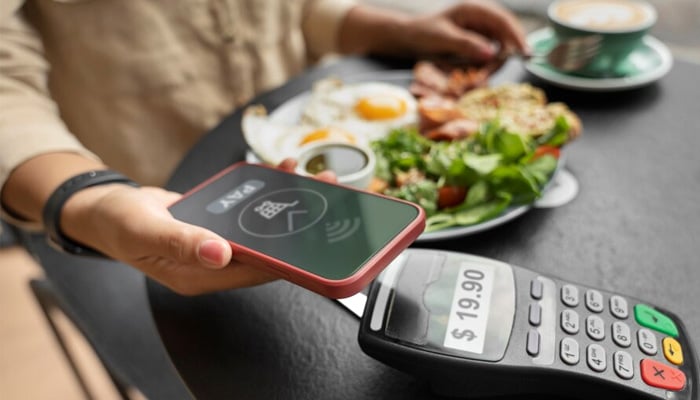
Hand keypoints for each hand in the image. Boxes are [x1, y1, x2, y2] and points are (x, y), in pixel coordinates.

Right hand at [61, 160, 335, 294]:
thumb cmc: (117, 223)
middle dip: (299, 221)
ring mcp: (217, 243)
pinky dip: (265, 192)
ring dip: (287, 203)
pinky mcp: (218, 224)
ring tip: (312, 175)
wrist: (104, 209)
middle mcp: (214, 263)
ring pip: (263, 228)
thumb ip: (181, 242)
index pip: (255, 270)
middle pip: (267, 247)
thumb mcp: (144, 230)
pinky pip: (249, 211)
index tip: (317, 233)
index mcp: (200, 275)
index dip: (288, 254)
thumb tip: (220, 253)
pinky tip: (280, 172)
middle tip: (327, 189)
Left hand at [402, 1, 528, 66]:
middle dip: (502, 56)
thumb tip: (491, 54)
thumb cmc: (422, 33)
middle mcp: (481, 18)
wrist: (408, 38)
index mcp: (474, 9)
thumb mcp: (443, 39)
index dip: (516, 36)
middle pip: (505, 35)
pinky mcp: (477, 42)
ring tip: (477, 79)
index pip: (504, 20)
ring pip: (498, 48)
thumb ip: (467, 44)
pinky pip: (488, 55)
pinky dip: (484, 66)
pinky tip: (475, 75)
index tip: (524, 53)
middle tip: (489, 75)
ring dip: (492, 64)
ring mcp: (480, 30)